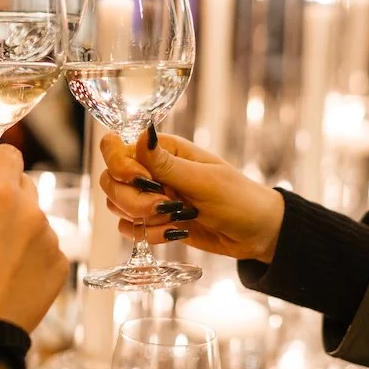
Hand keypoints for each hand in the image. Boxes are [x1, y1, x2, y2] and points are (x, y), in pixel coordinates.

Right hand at [0, 144, 67, 331]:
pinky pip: (46, 247)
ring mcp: (49, 238)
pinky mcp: (60, 263)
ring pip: (36, 218)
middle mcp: (30, 210)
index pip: (9, 154)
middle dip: (7, 196)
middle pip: (24, 184)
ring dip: (20, 227)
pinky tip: (10, 276)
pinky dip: (32, 255)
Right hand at [100, 126, 284, 261]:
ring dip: (141, 219)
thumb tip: (141, 134)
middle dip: (132, 200)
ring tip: (175, 219)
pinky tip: (175, 233)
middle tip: (164, 207)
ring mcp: (151, 196)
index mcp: (163, 150)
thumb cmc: (238, 199)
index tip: (141, 180)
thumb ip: (166, 164)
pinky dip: (148, 234)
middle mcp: (152, 170)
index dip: (120, 165)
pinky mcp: (154, 220)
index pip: (117, 148)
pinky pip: (131, 228)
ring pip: (117, 205)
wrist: (257, 233)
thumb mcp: (204, 181)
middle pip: (111, 181)